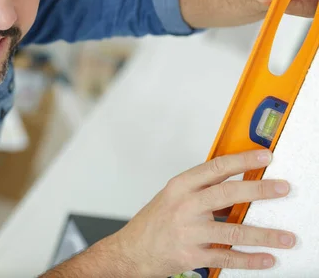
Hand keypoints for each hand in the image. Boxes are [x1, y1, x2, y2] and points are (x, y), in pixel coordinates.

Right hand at [101, 149, 294, 277]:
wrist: (131, 251)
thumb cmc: (152, 224)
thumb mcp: (172, 199)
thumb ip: (201, 191)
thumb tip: (237, 187)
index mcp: (179, 187)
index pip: (215, 168)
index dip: (242, 160)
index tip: (263, 156)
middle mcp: (184, 206)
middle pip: (228, 193)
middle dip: (260, 189)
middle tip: (282, 188)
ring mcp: (188, 231)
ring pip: (233, 230)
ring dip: (264, 234)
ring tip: (285, 237)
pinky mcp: (191, 255)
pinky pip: (227, 257)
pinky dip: (250, 260)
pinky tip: (265, 259)